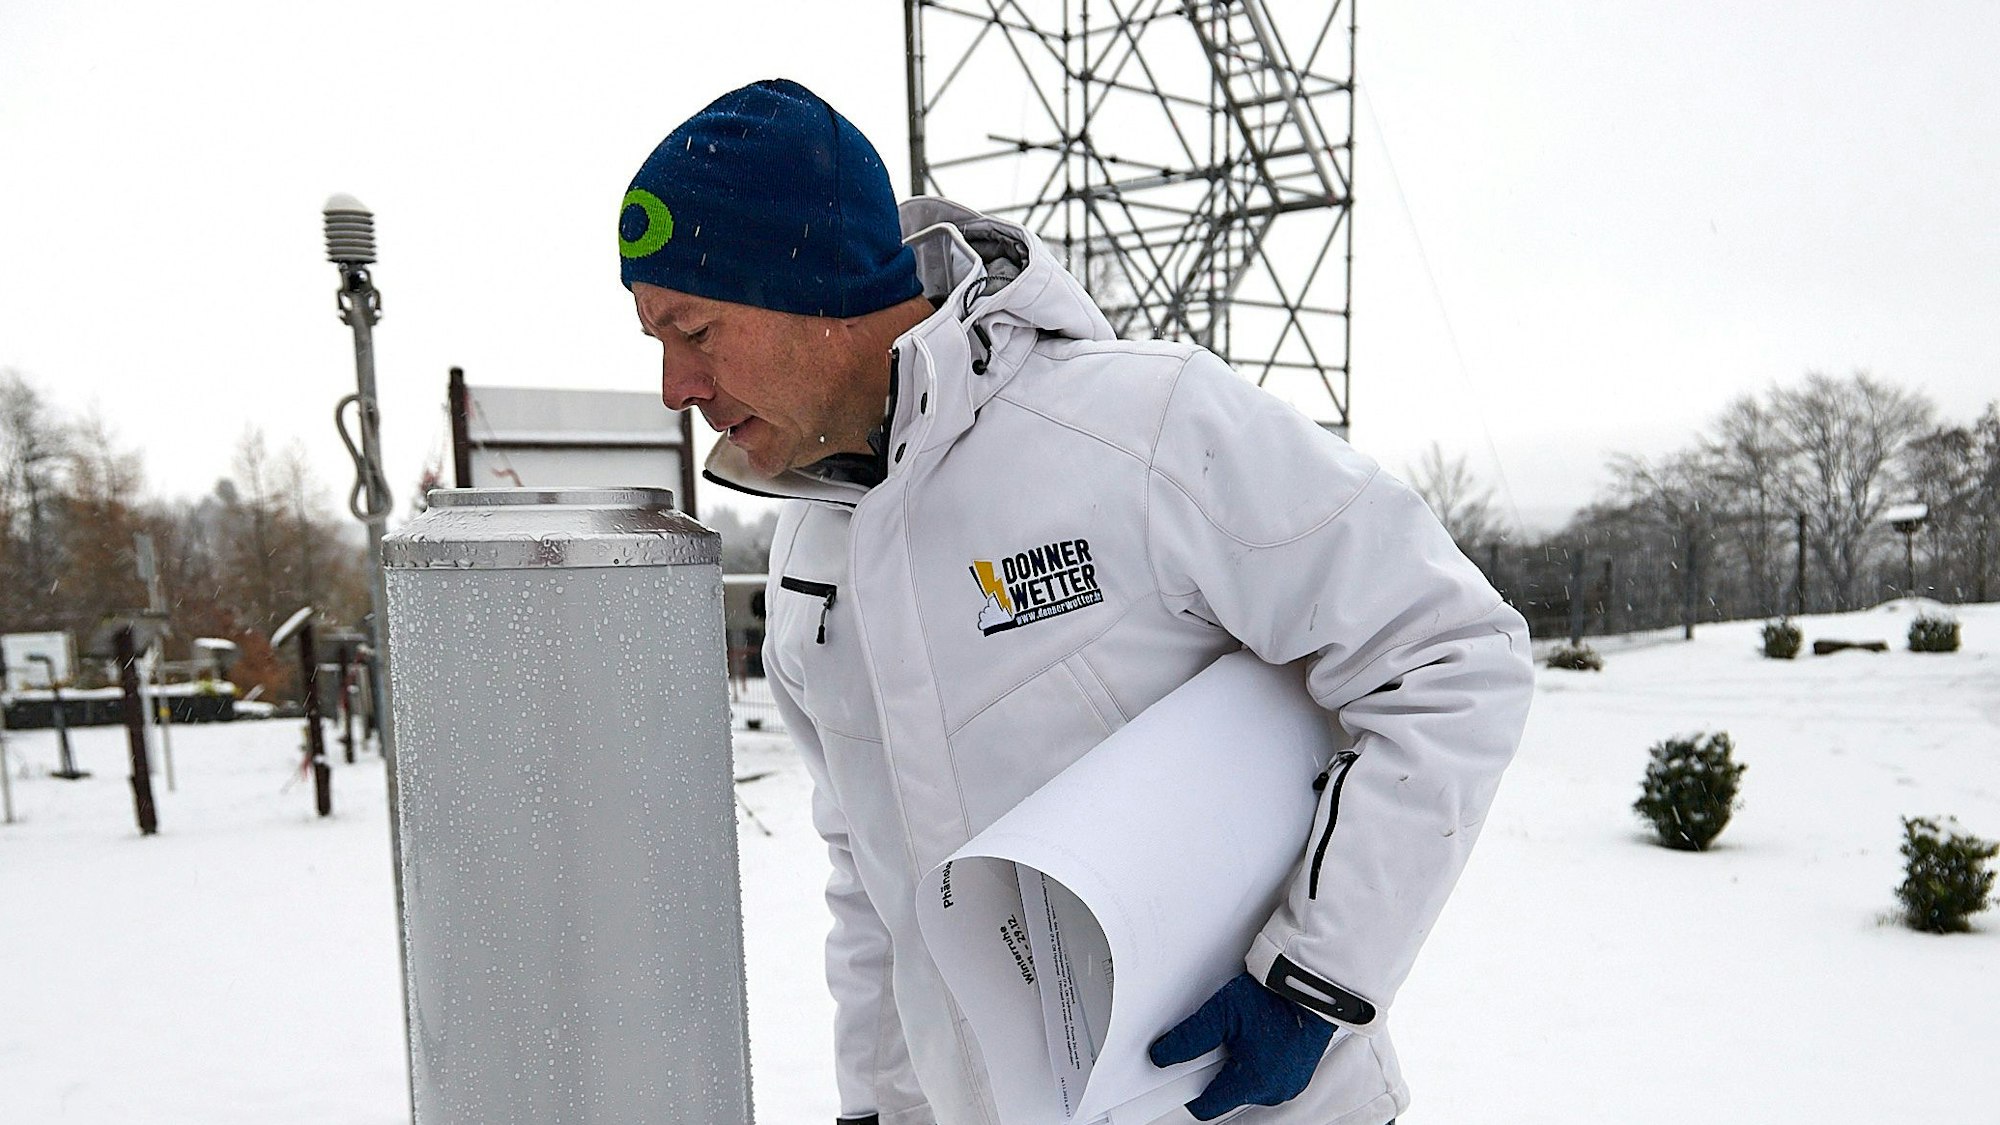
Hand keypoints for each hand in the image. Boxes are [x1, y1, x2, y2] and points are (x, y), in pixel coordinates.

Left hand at [1149, 972, 1335, 1120]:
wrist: (1312, 985)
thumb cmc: (1275, 997)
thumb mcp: (1222, 1013)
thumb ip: (1189, 1038)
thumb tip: (1162, 1055)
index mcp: (1253, 1083)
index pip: (1208, 1107)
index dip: (1189, 1090)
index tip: (1180, 1074)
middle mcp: (1273, 1091)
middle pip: (1229, 1094)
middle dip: (1218, 1070)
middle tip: (1220, 1039)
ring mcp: (1289, 1084)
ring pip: (1249, 1085)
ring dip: (1240, 1066)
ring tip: (1243, 1035)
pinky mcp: (1299, 1074)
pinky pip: (1269, 1077)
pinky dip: (1259, 1062)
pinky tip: (1259, 1038)